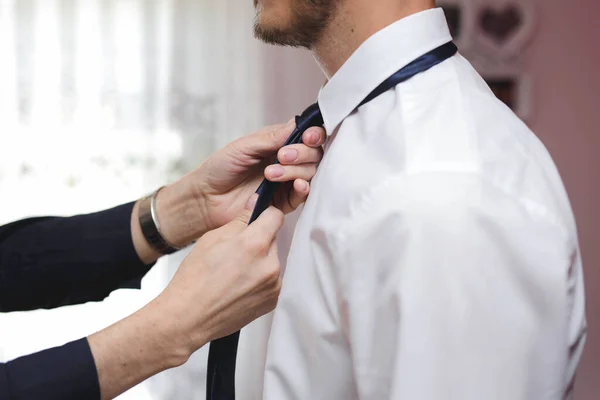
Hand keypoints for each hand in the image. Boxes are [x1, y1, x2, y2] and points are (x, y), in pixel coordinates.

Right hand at [90, 205, 284, 398]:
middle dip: (258, 241)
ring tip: (234, 272)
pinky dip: (259, 279)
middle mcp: (269, 265)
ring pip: (272, 261)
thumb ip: (239, 221)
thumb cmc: (194, 280)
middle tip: (235, 252)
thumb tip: (253, 206)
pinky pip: (271, 280)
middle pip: (273, 240)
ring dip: (259, 261)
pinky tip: (239, 285)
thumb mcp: (212, 238)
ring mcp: (273, 285)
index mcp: (254, 245)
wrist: (189, 317)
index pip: (275, 216)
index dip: (264, 215)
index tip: (258, 219)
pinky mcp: (272, 300)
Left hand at [133, 119, 324, 261]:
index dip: (313, 134)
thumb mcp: (243, 147)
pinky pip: (302, 196)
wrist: (205, 198)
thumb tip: (297, 124)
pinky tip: (297, 185)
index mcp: (278, 143)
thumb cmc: (219, 168)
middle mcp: (286, 161)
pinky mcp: (283, 202)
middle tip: (283, 156)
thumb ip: (271, 138)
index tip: (307, 137)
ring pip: (310, 173)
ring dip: (296, 171)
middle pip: (313, 154)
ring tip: (271, 174)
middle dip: (303, 153)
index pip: (306, 135)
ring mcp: (286, 182)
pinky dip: (303, 189)